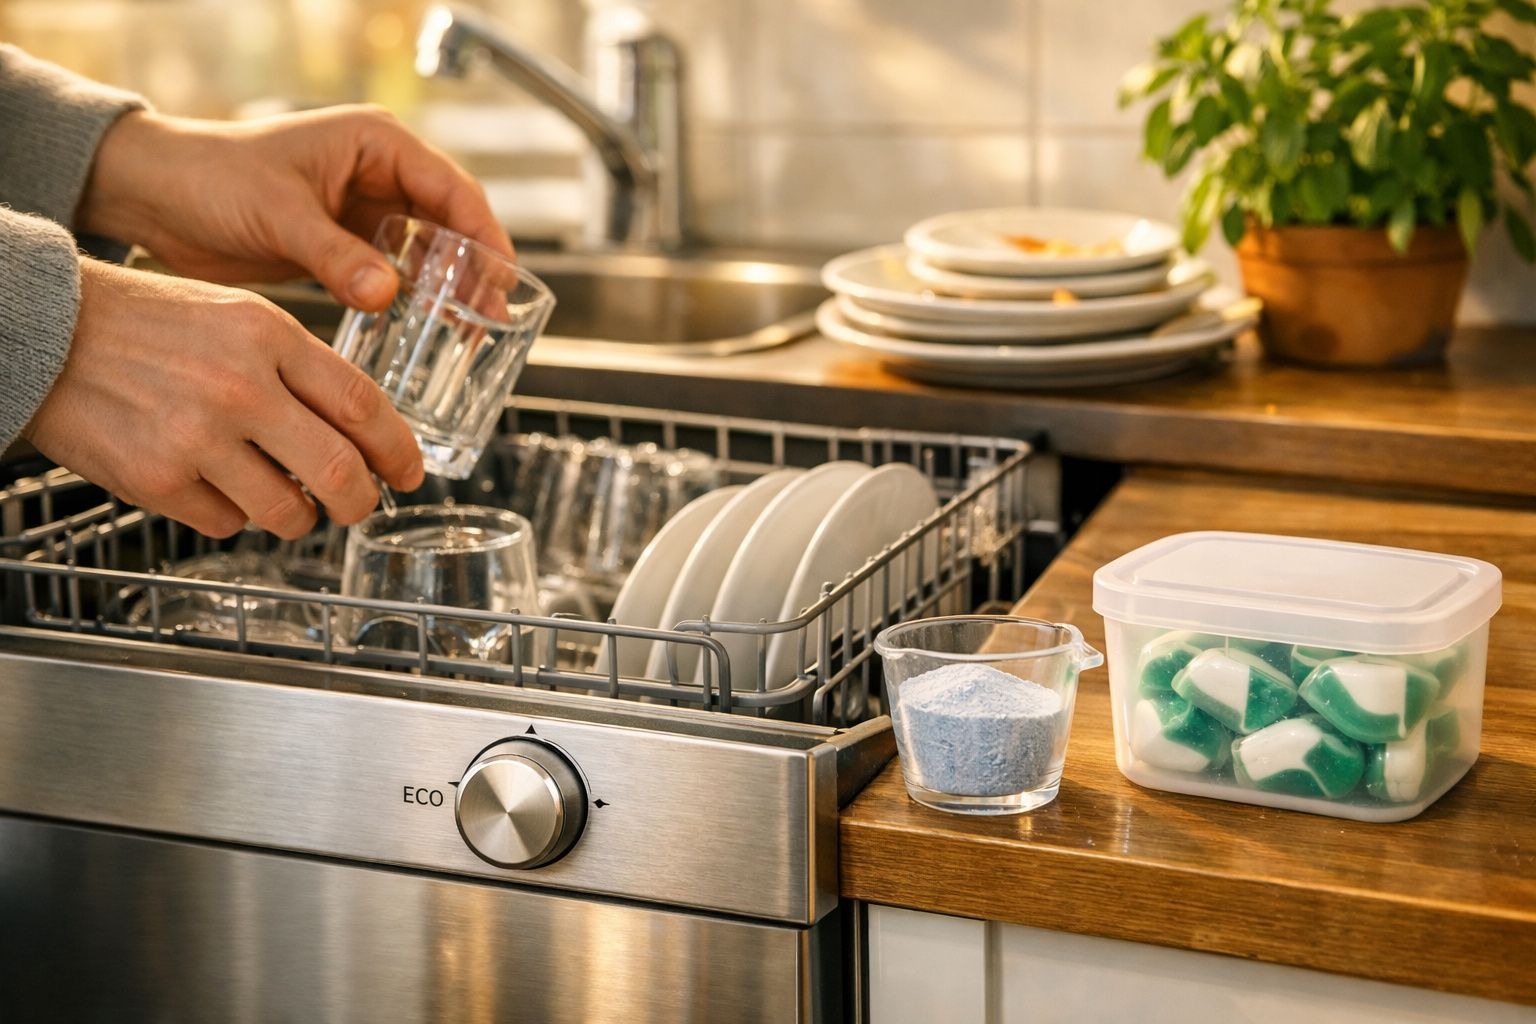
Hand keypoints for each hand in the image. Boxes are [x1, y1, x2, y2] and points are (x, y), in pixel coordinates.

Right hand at [24, 259, 425, 538]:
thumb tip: (358, 428)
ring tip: (287, 504)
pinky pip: (225, 523)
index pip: (363, 406)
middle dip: (361, 502)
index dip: (398, 450)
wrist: (45, 329)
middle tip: (359, 507)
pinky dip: (231, 516)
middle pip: (340, 471)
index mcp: (269, 336)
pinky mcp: (156, 479)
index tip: (409, 474)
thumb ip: (299, 365)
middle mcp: (240, 387)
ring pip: (287, 512)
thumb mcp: (236, 317)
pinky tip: (214, 487)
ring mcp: (197, 437)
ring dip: (297, 518)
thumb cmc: (146, 322)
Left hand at [76, 105, 512, 311]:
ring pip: (429, 253)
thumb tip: (388, 294)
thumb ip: (336, 255)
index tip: (504, 281)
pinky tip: (427, 329)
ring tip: (469, 332)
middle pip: (452, 224)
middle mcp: (379, 175)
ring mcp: (365, 212)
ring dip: (450, 290)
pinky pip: (397, 274)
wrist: (155, 197)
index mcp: (376, 144)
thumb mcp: (279, 214)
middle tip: (492, 318)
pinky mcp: (346, 246)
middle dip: (476, 270)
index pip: (453, 190)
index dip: (485, 236)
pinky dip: (415, 300)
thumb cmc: (209, 177)